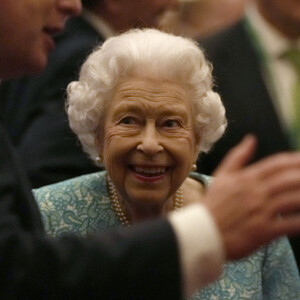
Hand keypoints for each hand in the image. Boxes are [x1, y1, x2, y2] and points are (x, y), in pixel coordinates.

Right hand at [203, 135, 299, 259]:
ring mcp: (261, 211)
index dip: (294, 160)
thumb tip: (251, 139)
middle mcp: (256, 192)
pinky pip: (290, 224)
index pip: (276, 164)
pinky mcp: (264, 231)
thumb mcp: (221, 176)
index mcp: (246, 178)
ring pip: (293, 199)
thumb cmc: (213, 204)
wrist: (203, 231)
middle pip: (289, 179)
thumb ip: (237, 157)